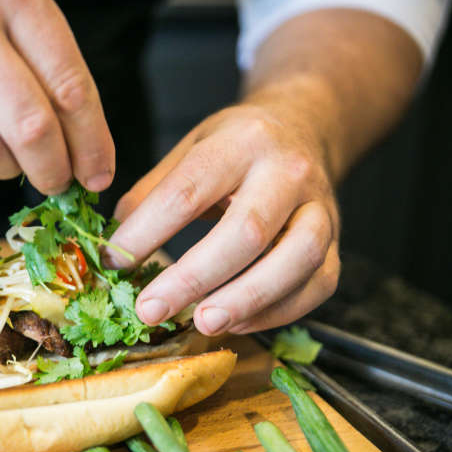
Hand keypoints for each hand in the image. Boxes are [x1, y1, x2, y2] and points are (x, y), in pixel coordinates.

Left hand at [107, 103, 340, 334]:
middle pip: (247, 231)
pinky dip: (277, 311)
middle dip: (194, 278)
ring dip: (247, 299)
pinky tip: (236, 322)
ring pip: (296, 259)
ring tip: (202, 323)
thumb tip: (115, 247)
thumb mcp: (190, 149)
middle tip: (151, 310)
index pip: (188, 192)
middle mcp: (288, 171)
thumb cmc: (236, 145)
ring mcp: (321, 207)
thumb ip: (152, 193)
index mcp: (240, 142)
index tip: (114, 263)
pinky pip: (317, 284)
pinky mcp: (337, 242)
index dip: (147, 232)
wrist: (303, 127)